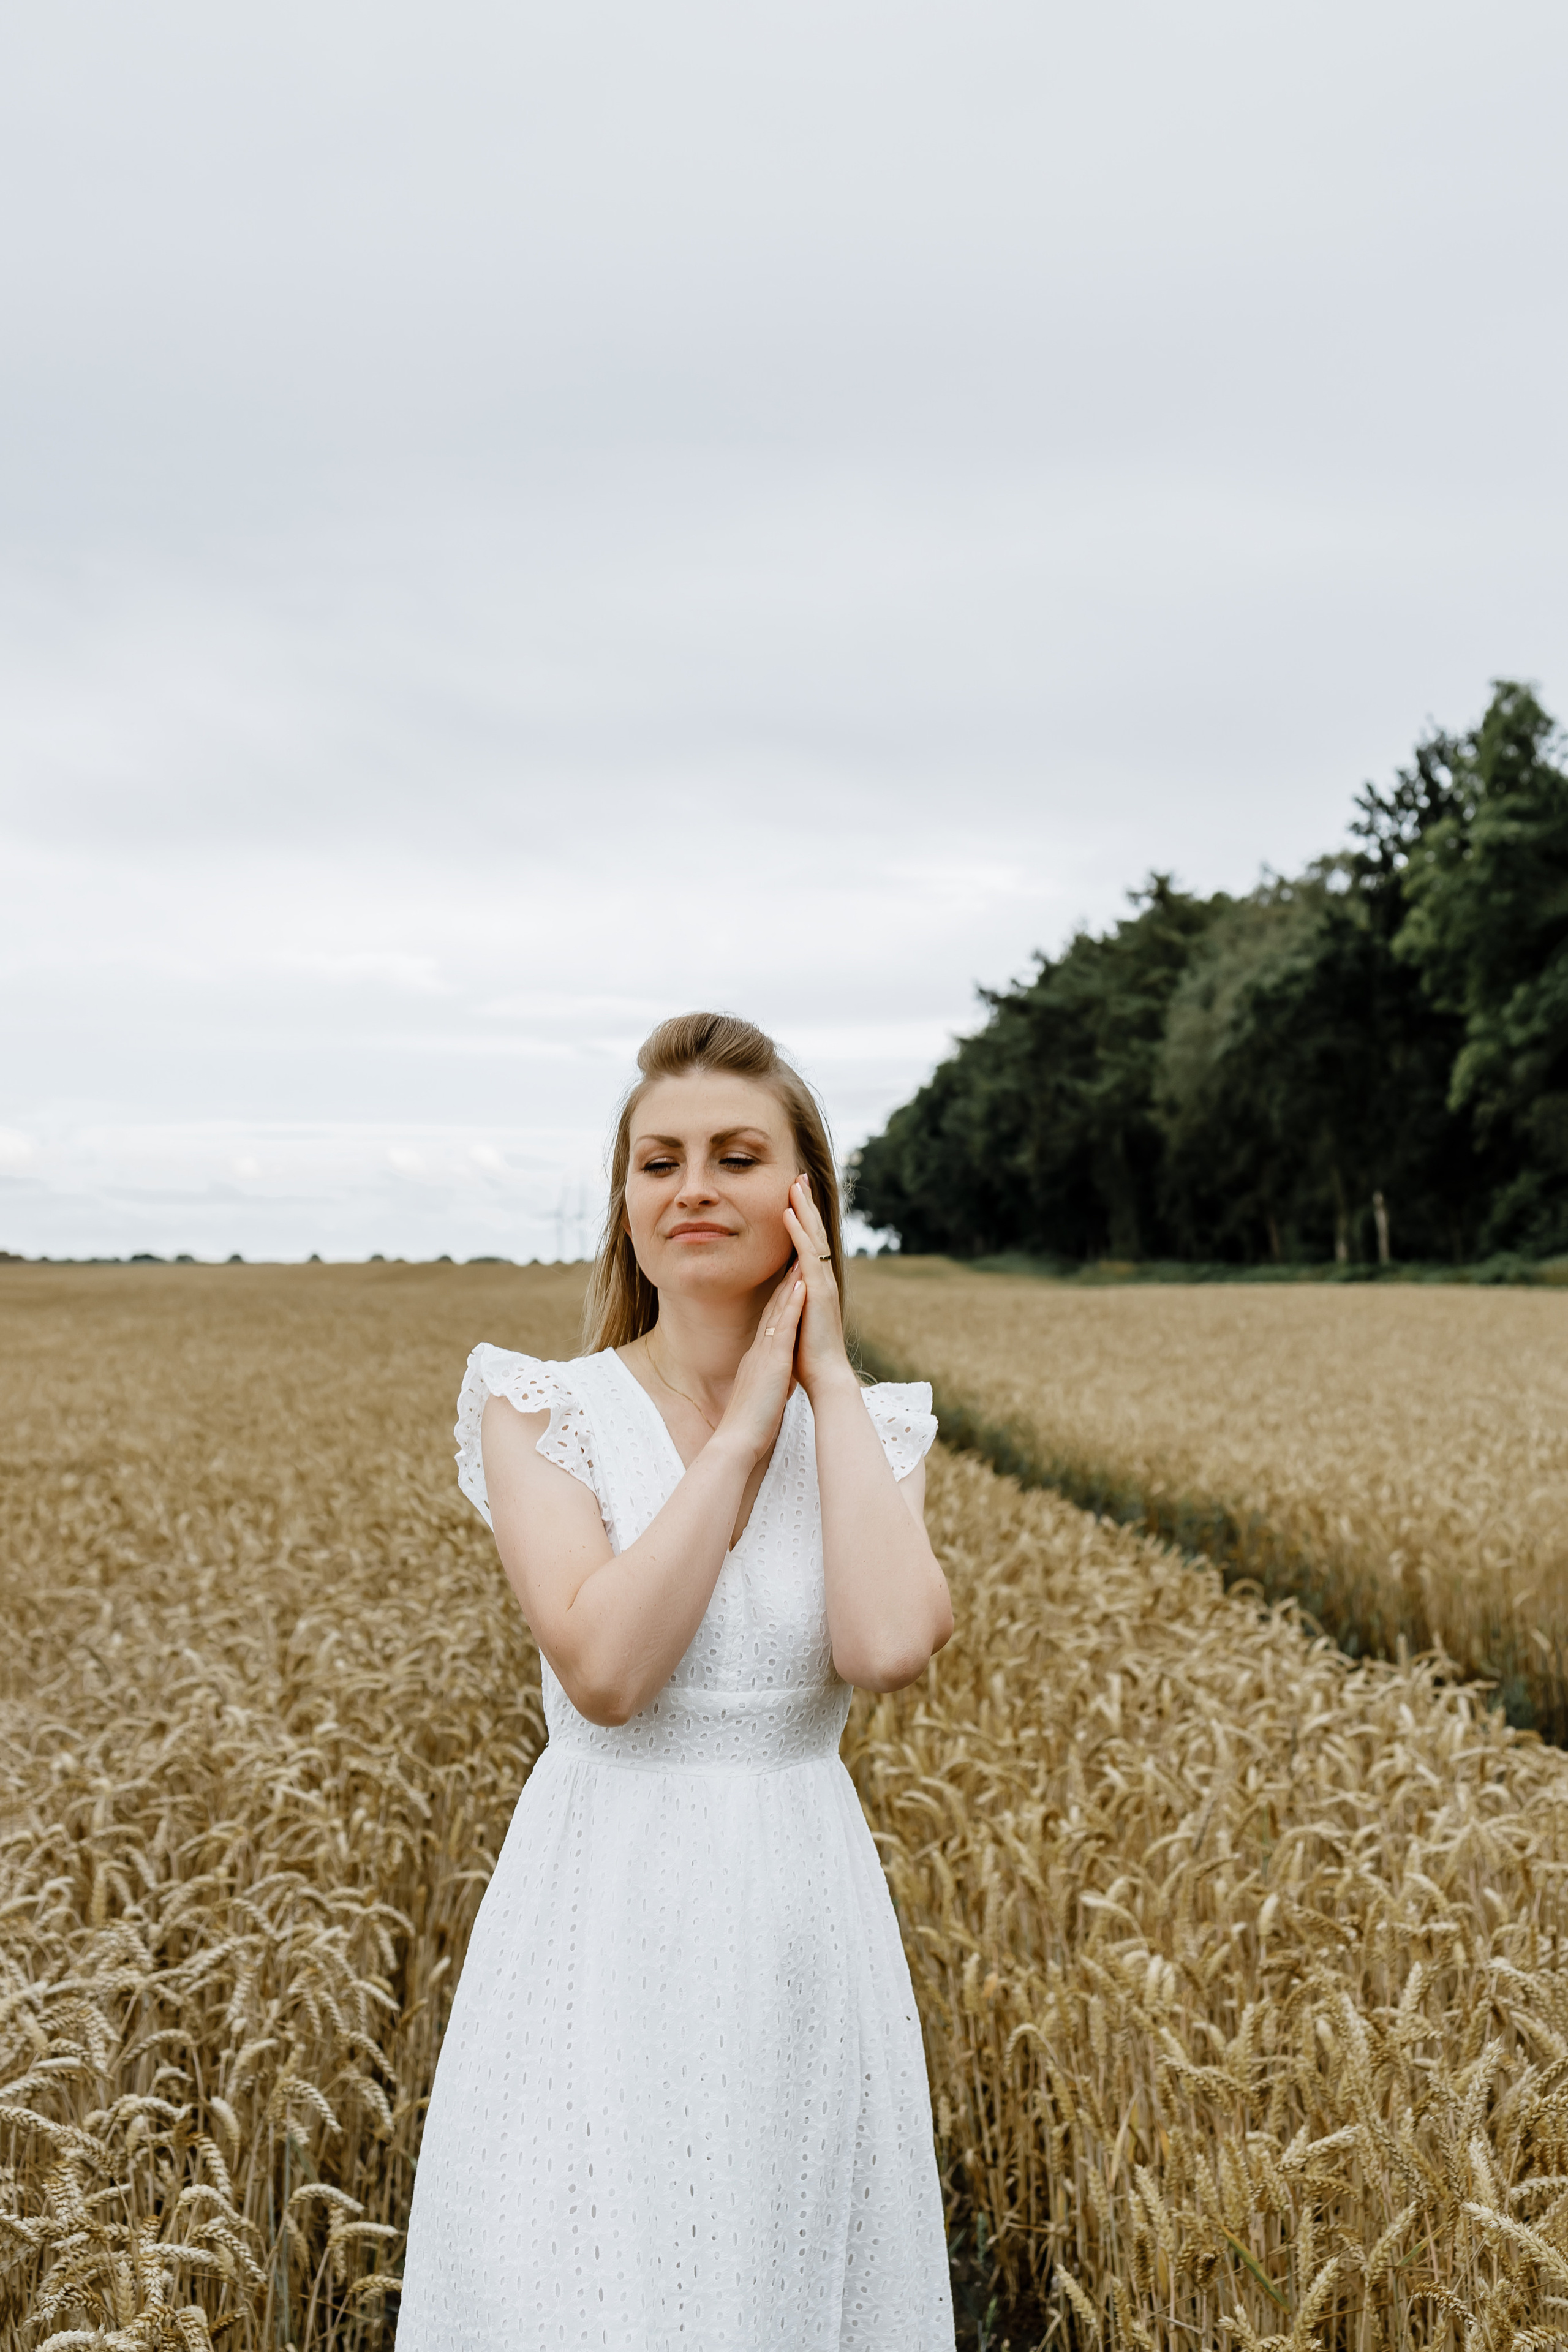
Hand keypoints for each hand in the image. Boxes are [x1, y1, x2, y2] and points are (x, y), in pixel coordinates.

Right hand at [716, 1259, 806, 1465]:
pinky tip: (801, 1286)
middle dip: (784, 1285)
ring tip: (800, 1261)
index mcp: (756, 1360)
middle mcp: (757, 1351)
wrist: (737, 1440)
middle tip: (793, 1259)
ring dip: (790, 1285)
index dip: (778, 1302)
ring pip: (778, 1312)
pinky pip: (783, 1326)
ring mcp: (763, 1353)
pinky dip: (792, 1305)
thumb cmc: (750, 1425)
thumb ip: (766, 1383)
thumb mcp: (759, 1396)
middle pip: (772, 1311)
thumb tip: (774, 1381)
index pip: (769, 1325)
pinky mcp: (771, 1361)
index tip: (787, 1282)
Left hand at [783, 1175, 852, 1401]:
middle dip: (806, 1203)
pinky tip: (788, 1213)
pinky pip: (806, 1254)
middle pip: (814, 1232)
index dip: (802, 1218)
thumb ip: (793, 1301)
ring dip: (803, 1208)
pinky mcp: (818, 1291)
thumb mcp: (796, 1319)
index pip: (808, 1244)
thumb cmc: (808, 1354)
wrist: (825, 1376)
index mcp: (815, 1284)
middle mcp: (821, 1278)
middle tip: (798, 1176)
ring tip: (795, 1183)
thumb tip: (786, 1291)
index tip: (794, 1195)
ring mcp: (822, 1282)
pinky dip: (798, 1232)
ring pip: (812, 1237)